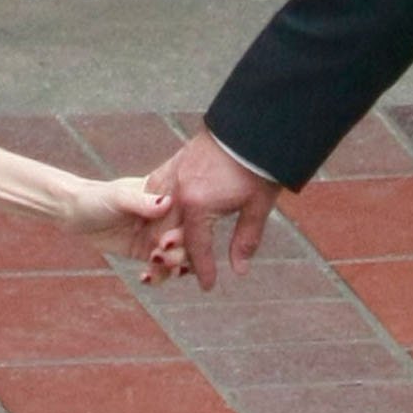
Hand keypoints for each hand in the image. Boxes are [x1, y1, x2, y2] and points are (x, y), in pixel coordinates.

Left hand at [55, 173, 183, 270]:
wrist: (72, 213)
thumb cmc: (95, 198)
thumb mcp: (119, 197)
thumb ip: (142, 202)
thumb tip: (167, 203)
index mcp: (164, 198)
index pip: (187, 215)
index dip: (184, 231)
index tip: (168, 240)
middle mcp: (164, 218)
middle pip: (187, 239)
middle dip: (179, 252)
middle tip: (160, 258)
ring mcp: (155, 236)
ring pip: (176, 256)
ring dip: (171, 266)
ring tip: (155, 267)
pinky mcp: (144, 252)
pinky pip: (160, 268)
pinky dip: (159, 276)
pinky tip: (147, 278)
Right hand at [148, 128, 281, 289]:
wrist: (253, 125)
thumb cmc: (259, 166)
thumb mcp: (257, 206)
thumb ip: (245, 239)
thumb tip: (239, 270)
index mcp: (198, 205)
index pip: (196, 247)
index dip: (203, 269)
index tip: (207, 286)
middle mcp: (179, 192)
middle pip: (166, 234)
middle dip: (171, 257)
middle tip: (177, 274)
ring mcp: (173, 174)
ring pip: (155, 213)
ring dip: (158, 233)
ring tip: (163, 251)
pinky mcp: (174, 161)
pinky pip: (154, 188)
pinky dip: (153, 206)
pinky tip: (156, 215)